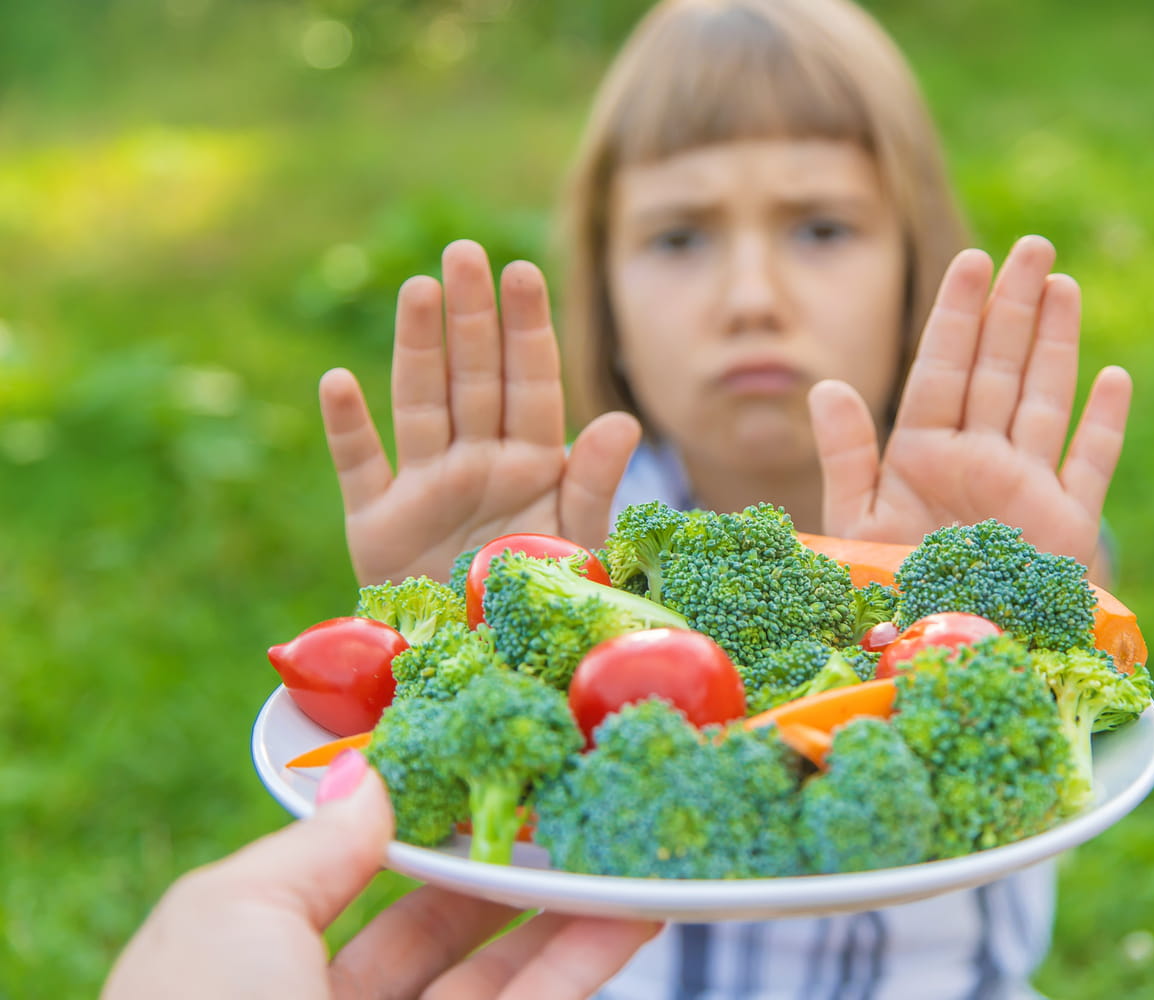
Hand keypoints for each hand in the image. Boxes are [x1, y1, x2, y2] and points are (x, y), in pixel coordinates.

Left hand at [103, 752, 660, 998]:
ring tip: (626, 841)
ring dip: (572, 910)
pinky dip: (590, 956)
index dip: (424, 834)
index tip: (483, 777)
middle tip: (570, 800)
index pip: (359, 889)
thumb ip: (312, 846)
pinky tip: (636, 907)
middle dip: (510, 868)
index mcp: (262, 978)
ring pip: (509, 976)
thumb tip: (367, 774)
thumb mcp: (229, 915)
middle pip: (447, 934)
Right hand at [320, 240, 640, 586]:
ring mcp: (425, 488)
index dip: (526, 328)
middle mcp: (478, 463)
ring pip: (420, 404)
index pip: (531, 383)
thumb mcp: (576, 548)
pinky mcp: (378, 524)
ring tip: (419, 290)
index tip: (523, 270)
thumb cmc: (536, 605)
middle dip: (472, 316)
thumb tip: (624, 421)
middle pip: (474, 377)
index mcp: (533, 465)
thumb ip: (595, 486)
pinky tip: (336, 383)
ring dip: (418, 349)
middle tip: (465, 253)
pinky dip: (348, 429)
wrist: (478, 667)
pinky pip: (360, 468)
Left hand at [809, 236, 1131, 569]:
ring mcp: (1025, 489)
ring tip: (1061, 285)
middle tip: (1031, 246)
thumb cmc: (891, 599)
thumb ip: (847, 456)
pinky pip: (1088, 466)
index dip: (958, 315)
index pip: (942, 369)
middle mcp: (977, 462)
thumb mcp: (856, 527)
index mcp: (922, 456)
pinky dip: (1102, 424)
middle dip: (1012, 309)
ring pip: (1042, 400)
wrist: (942, 661)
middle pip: (997, 370)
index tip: (972, 260)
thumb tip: (825, 385)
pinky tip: (1113, 376)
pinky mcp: (1064, 527)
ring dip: (1054, 345)